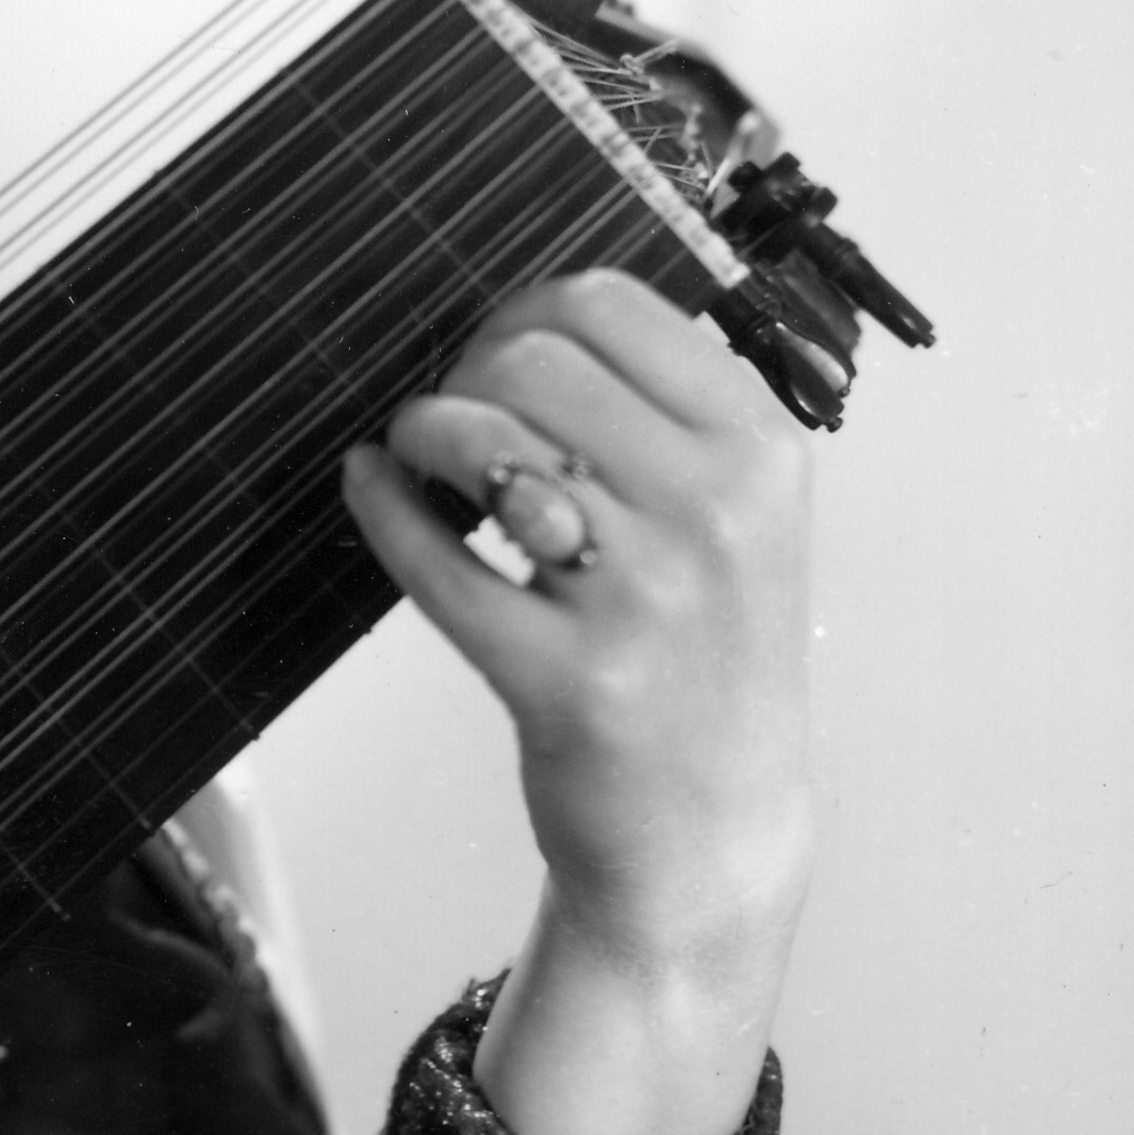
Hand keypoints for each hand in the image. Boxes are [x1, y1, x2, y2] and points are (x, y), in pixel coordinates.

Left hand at [340, 269, 813, 1134]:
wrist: (711, 833)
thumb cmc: (702, 655)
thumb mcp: (734, 512)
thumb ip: (653, 408)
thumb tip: (517, 312)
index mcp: (761, 448)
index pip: (604, 302)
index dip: (518, 315)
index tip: (497, 361)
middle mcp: (718, 512)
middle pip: (527, 358)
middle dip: (462, 382)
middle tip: (456, 440)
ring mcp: (646, 598)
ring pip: (477, 441)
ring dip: (423, 443)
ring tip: (433, 479)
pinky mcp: (567, 679)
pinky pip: (431, 558)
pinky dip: (381, 509)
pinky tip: (372, 491)